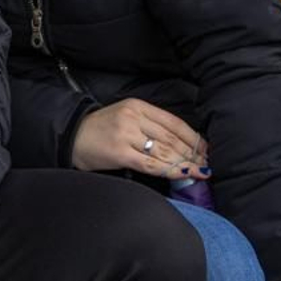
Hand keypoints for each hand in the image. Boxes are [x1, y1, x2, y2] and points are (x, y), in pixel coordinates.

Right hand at [71, 98, 208, 179]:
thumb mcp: (126, 116)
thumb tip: (182, 144)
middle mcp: (133, 118)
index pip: (173, 122)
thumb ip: (150, 125)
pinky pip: (151, 164)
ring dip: (186, 164)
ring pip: (165, 151)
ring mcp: (126, 135)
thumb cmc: (101, 129)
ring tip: (200, 172)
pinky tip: (182, 174)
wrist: (72, 136)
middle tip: (208, 165)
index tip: (207, 149)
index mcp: (137, 106)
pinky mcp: (120, 153)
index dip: (193, 138)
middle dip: (193, 153)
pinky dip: (170, 171)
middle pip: (172, 138)